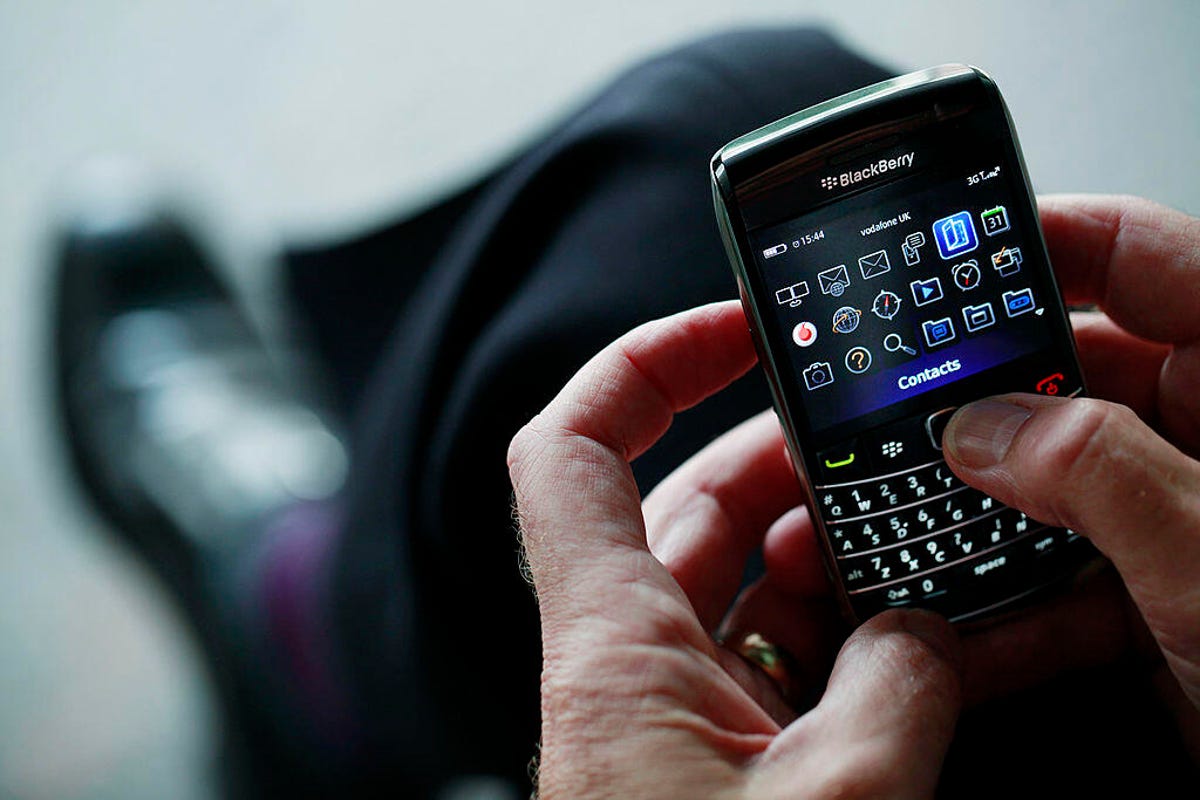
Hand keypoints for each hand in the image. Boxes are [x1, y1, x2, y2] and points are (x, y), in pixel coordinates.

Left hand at [508, 303, 962, 798]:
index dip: (640, 364)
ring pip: (731, 584)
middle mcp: (625, 668)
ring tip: (906, 538)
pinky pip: (760, 662)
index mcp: (614, 650)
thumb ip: (898, 689)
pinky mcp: (706, 763)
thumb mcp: (839, 796)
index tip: (733, 328)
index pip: (573, 452)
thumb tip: (926, 634)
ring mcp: (665, 715)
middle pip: (685, 507)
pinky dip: (828, 637)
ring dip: (814, 552)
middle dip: (778, 459)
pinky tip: (903, 638)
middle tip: (869, 441)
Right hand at [941, 195, 1199, 745]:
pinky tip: (963, 621)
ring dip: (976, 512)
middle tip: (898, 414)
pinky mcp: (1156, 588)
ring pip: (1050, 480)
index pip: (1142, 258)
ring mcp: (1178, 513)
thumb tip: (984, 426)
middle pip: (1069, 373)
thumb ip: (1100, 474)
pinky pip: (1062, 569)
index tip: (946, 256)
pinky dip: (1008, 600)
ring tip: (905, 518)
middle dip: (977, 403)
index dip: (1044, 239)